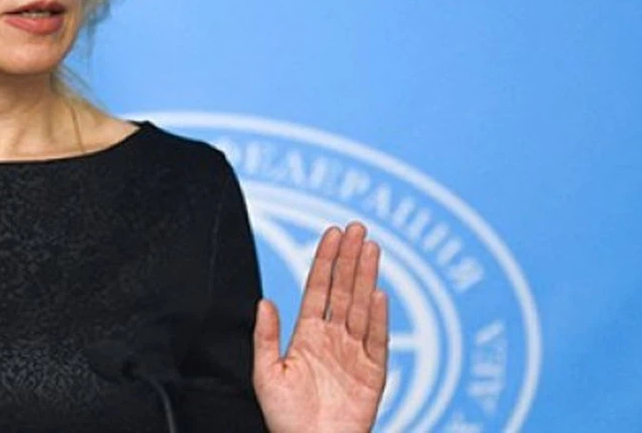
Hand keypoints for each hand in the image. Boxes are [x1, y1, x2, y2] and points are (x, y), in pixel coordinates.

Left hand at [252, 222, 388, 432]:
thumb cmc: (285, 419)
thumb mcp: (266, 375)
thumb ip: (266, 337)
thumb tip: (264, 301)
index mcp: (308, 335)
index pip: (319, 289)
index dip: (325, 261)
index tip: (332, 233)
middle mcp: (334, 338)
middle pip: (343, 290)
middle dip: (349, 258)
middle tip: (357, 228)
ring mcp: (355, 353)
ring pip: (361, 307)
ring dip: (366, 277)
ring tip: (370, 247)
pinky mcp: (373, 373)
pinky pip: (377, 340)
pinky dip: (377, 317)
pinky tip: (377, 293)